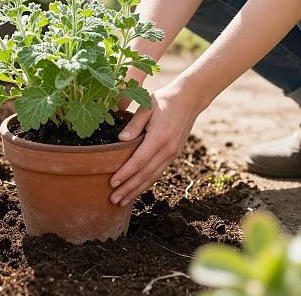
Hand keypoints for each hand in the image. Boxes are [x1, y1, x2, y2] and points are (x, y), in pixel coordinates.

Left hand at [110, 81, 201, 205]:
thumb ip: (134, 124)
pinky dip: (147, 183)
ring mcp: (172, 154)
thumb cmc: (163, 100)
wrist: (188, 99)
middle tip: (113, 200)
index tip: (112, 183)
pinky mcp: (174, 154)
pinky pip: (158, 172)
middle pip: (145, 174)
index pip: (138, 161)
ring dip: (137, 190)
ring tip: (122, 200)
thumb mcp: (146, 107)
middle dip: (128, 188)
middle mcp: (167, 149)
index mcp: (159, 137)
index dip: (125, 174)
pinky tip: (137, 189)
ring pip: (153, 177)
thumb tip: (120, 140)